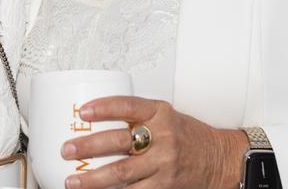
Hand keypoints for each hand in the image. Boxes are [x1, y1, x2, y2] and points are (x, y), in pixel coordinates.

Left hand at [61, 96, 246, 188]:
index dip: (104, 107)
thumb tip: (97, 122)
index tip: (83, 111)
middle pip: (119, 142)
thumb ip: (139, 118)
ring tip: (73, 182)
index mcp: (161, 114)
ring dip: (94, 180)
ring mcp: (164, 164)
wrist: (220, 159)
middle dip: (89, 147)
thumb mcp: (166, 117)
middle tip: (68, 150)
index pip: (128, 106)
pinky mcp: (165, 187)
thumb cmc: (189, 136)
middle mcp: (163, 138)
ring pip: (122, 173)